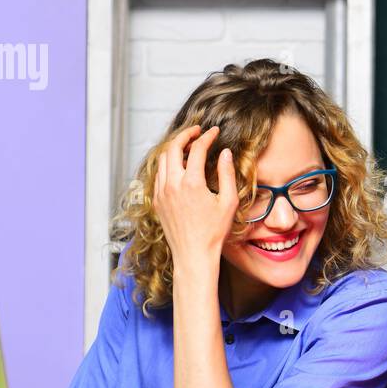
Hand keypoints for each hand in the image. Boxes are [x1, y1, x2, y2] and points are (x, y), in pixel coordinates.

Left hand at [152, 125, 238, 269]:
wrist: (193, 256)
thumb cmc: (213, 233)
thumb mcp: (228, 202)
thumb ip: (227, 174)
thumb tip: (225, 153)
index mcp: (192, 183)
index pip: (197, 149)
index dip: (207, 137)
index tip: (214, 132)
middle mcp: (172, 185)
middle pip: (173, 147)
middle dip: (185, 135)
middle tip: (196, 131)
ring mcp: (162, 193)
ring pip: (163, 159)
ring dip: (175, 149)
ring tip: (188, 147)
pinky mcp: (157, 201)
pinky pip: (159, 174)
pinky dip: (168, 164)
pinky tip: (179, 167)